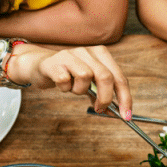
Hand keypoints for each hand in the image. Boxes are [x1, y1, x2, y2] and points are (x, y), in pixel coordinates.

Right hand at [8, 44, 131, 116]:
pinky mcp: (54, 62)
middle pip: (105, 77)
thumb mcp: (89, 82)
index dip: (125, 97)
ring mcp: (70, 55)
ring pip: (85, 78)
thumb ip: (102, 93)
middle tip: (99, 109)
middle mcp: (87, 51)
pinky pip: (65, 81)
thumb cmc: (69, 75)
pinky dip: (65, 88)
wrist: (40, 66)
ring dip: (80, 90)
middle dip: (105, 98)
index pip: (119, 77)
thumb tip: (117, 111)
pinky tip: (62, 84)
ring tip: (73, 88)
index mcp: (101, 54)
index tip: (126, 115)